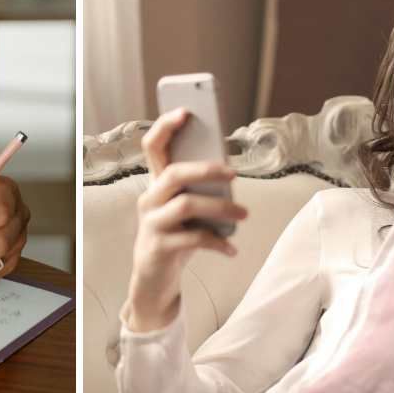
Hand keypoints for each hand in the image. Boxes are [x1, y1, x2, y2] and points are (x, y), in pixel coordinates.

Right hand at [126, 108, 246, 331]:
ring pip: (186, 204)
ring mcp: (151, 224)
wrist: (153, 280)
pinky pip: (193, 239)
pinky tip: (231, 249)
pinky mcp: (158, 248)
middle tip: (233, 172)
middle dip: (205, 169)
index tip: (185, 112)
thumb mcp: (184, 211)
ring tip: (244, 214)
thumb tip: (228, 173)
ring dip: (220, 206)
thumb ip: (198, 190)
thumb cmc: (175, 237)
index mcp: (156, 184)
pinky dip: (217, 242)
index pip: (152, 147)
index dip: (165, 127)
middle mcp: (149, 199)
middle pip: (173, 173)